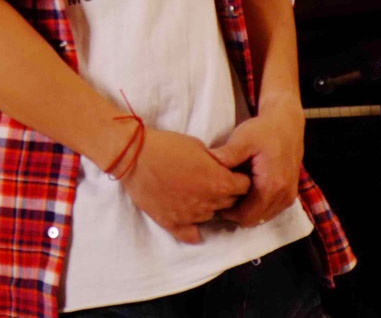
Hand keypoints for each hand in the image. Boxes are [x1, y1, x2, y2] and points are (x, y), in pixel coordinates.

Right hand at [121, 127, 251, 243]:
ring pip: (210, 216)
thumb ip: (215, 163)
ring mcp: (191, 216)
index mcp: (220, 183)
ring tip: (192, 191)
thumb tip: (219, 169)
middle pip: (230, 202)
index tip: (230, 173)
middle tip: (211, 180)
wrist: (135, 156)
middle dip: (226, 192)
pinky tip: (188, 218)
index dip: (238, 178)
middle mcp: (209, 203)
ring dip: (207, 206)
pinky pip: (191, 235)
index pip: (245, 187)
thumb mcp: (197, 145)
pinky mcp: (173, 223)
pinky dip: (193, 228)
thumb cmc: (166, 146)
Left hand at [209, 100, 304, 227]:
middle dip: (236, 213)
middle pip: (255, 220)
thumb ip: (228, 154)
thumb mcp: (243, 138)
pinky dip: (257, 205)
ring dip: (247, 210)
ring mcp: (289, 196)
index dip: (229, 213)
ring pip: (263, 217)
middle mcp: (284, 196)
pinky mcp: (290, 193)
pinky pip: (271, 209)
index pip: (247, 216)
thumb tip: (208, 163)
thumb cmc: (264, 130)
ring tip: (230, 192)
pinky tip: (244, 190)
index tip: (214, 200)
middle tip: (218, 197)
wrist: (287, 124)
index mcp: (272, 186)